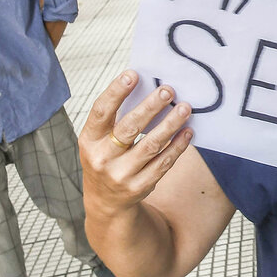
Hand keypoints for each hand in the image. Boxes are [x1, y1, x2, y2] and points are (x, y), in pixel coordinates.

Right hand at [80, 71, 193, 221]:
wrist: (105, 202)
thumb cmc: (106, 158)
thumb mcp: (99, 140)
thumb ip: (116, 118)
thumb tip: (147, 86)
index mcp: (89, 140)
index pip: (101, 112)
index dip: (116, 92)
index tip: (133, 74)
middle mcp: (102, 158)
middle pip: (129, 128)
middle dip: (151, 107)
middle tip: (169, 90)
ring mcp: (121, 174)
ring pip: (151, 145)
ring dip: (170, 124)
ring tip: (185, 108)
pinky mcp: (139, 186)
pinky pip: (163, 163)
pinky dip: (177, 146)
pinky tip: (187, 132)